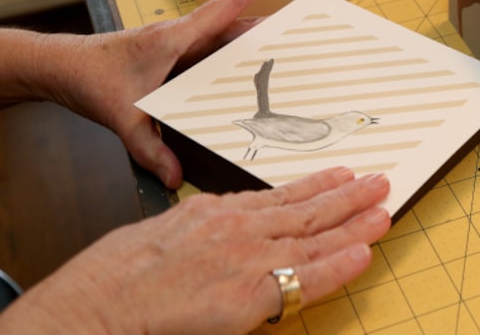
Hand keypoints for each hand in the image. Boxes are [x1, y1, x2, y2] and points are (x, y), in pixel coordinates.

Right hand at [0, 167, 390, 334]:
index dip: (315, 187)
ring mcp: (248, 258)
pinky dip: (338, 265)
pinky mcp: (249, 293)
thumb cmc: (115, 275)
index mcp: (217, 212)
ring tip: (383, 208)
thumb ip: (199, 227)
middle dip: (347, 194)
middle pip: (306, 209)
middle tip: (378, 180)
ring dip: (354, 222)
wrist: (96, 305)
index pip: (280, 197)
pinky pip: (305, 279)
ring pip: (315, 236)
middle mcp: (239, 229)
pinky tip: (363, 254)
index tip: (339, 175)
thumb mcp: (161, 232)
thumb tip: (214, 227)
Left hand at [44, 0, 284, 187]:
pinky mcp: (174, 56)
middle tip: (304, 23)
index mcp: (177, 37)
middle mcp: (183, 36)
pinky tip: (244, 71)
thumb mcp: (122, 116)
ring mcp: (179, 44)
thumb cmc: (89, 77)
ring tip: (285, 45)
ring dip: (253, 36)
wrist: (62, 67)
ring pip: (226, 35)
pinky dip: (234, 54)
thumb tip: (176, 178)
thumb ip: (149, 149)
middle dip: (270, 18)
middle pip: (235, 21)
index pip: (224, 5)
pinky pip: (213, 50)